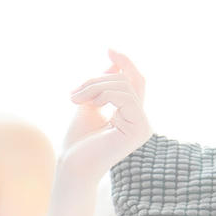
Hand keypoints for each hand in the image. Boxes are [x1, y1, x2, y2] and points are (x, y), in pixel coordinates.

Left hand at [58, 48, 151, 190]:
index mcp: (131, 115)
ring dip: (95, 86)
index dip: (125, 63)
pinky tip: (88, 105)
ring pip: (124, 86)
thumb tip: (115, 63)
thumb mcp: (89, 104)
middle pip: (129, 80)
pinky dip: (103, 95)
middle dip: (98, 78)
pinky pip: (125, 97)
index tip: (109, 49)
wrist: (72, 166)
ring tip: (74, 99)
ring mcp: (143, 126)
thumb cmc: (78, 141)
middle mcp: (141, 121)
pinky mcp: (139, 129)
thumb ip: (103, 86)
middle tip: (74, 92)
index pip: (134, 82)